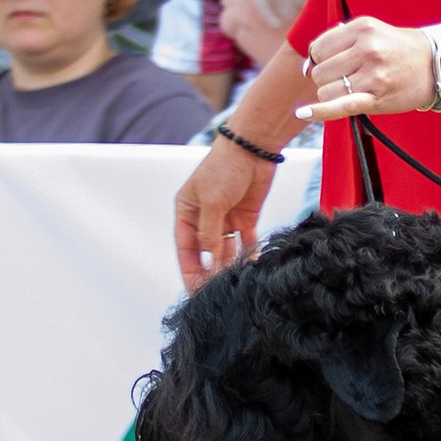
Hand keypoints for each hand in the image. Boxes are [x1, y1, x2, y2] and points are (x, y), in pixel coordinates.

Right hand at [174, 134, 277, 287]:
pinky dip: (248, 255)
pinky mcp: (245, 219)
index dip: (191, 270)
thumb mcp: (211, 201)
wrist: (253, 148)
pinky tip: (251, 269)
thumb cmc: (224, 167)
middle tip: (217, 292)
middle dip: (211, 272)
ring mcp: (225, 220)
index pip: (186, 248)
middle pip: (206, 253)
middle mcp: (204, 219)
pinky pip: (245, 243)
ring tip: (235, 283)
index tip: (195, 290)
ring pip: (226, 251)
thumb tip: (210, 259)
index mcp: (187, 213)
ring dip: (230, 266)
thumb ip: (209, 232)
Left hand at [301, 14, 436, 125]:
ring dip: (334, 95)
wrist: (437, 64)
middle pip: (319, 72)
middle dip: (328, 78)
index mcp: (362, 28)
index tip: (331, 65)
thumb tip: (306, 67)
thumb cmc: (399, 49)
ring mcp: (372, 74)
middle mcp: (366, 48)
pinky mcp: (377, 97)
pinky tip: (304, 113)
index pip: (318, 49)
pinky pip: (340, 105)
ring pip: (326, 91)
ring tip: (355, 89)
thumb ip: (339, 42)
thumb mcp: (372, 31)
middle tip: (349, 78)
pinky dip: (320, 111)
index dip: (319, 60)